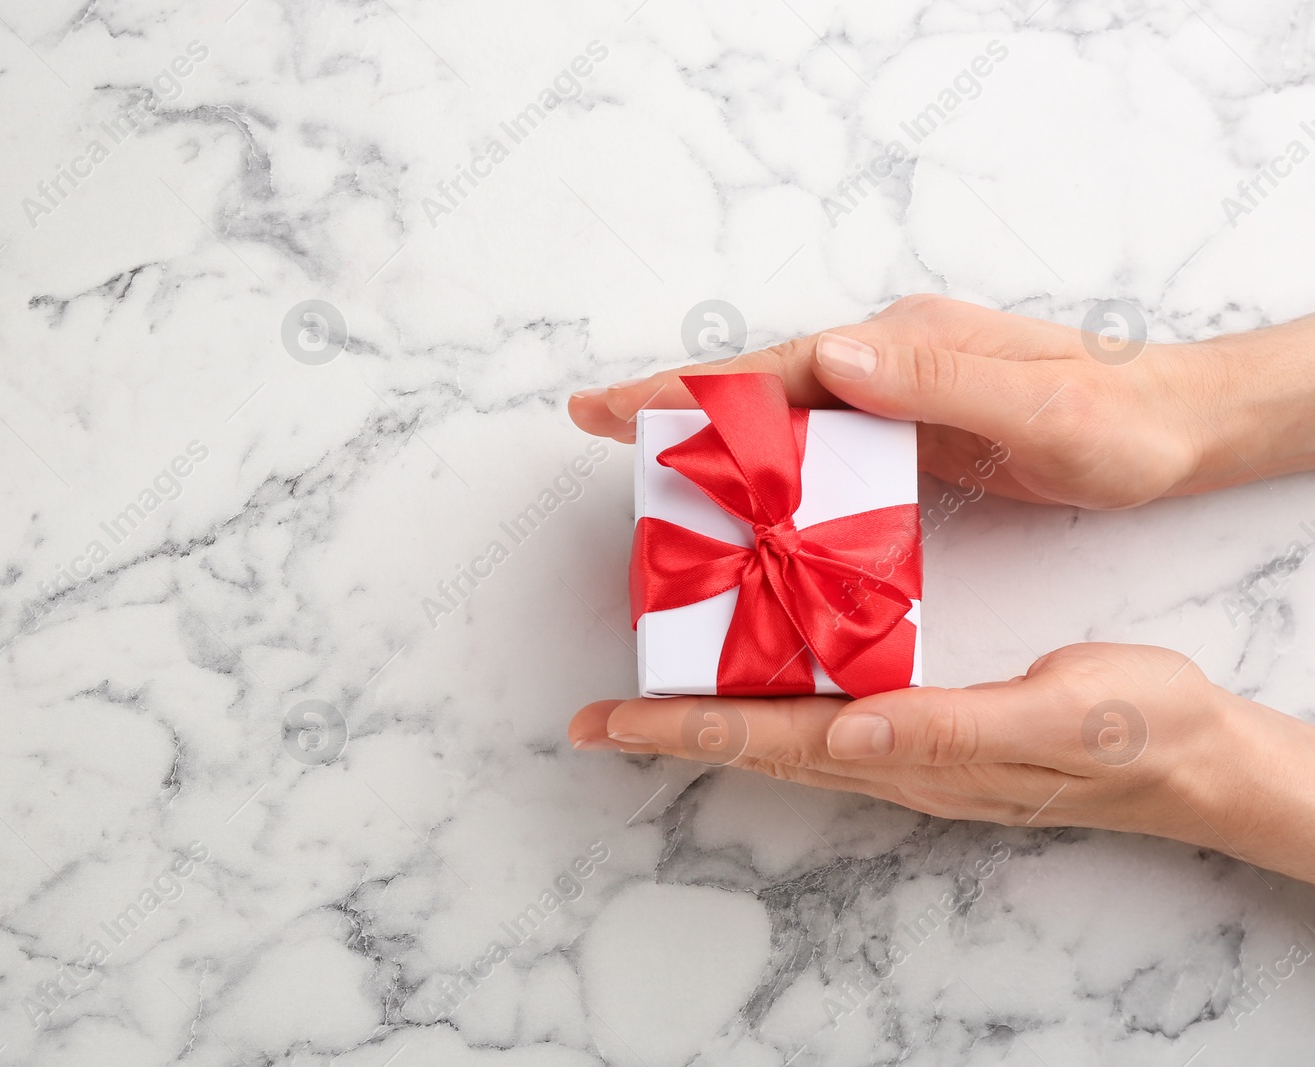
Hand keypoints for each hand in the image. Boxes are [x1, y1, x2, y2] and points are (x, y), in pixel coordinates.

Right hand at [570, 295, 1313, 509]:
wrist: (1166, 425)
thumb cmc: (1111, 418)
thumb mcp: (1035, 405)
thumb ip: (935, 382)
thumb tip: (828, 356)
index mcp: (896, 347)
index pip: (772, 369)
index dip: (686, 389)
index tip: (610, 405)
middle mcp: (881, 363)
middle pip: (755, 390)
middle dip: (671, 408)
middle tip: (593, 428)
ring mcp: (889, 397)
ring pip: (777, 421)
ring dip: (709, 442)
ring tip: (644, 476)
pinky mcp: (901, 433)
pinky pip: (813, 453)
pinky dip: (763, 473)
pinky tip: (738, 504)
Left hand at [570, 643, 1314, 884]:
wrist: (1195, 758)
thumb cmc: (1135, 731)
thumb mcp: (1057, 716)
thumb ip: (951, 729)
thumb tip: (850, 732)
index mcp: (911, 755)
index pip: (772, 741)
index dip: (684, 732)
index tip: (607, 723)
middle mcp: (893, 760)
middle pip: (758, 745)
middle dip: (671, 732)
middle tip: (594, 719)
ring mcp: (908, 752)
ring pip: (785, 734)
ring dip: (710, 720)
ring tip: (648, 698)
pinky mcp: (928, 730)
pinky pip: (827, 717)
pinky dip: (770, 699)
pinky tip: (754, 676)